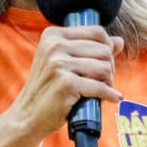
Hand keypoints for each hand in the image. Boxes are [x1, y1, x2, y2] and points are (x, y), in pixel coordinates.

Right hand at [8, 24, 123, 138]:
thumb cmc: (48, 89)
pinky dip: (110, 95)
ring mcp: (59, 64)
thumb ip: (91, 49)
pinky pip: (100, 87)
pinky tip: (112, 98)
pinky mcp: (65, 83)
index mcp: (53, 35)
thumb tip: (120, 40)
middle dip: (110, 67)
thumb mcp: (64, 62)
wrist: (27, 115)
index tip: (104, 63)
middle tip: (103, 81)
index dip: (108, 47)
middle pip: (104, 50)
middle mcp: (54, 45)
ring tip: (102, 90)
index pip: (97, 32)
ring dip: (109, 82)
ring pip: (105, 67)